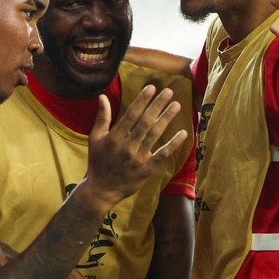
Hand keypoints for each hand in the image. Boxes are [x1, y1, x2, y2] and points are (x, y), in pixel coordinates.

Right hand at [86, 86, 186, 204]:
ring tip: (176, 105)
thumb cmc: (98, 161)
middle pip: (146, 122)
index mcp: (114, 137)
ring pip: (155, 135)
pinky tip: (183, 133)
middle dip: (158, 105)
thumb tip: (103, 96)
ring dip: (166, 119)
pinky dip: (173, 144)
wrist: (101, 190)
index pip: (131, 115)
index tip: (152, 88)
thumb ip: (102, 117)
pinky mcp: (146, 170)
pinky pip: (162, 155)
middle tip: (169, 92)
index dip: (142, 100)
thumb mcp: (95, 138)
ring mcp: (138, 158)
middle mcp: (127, 146)